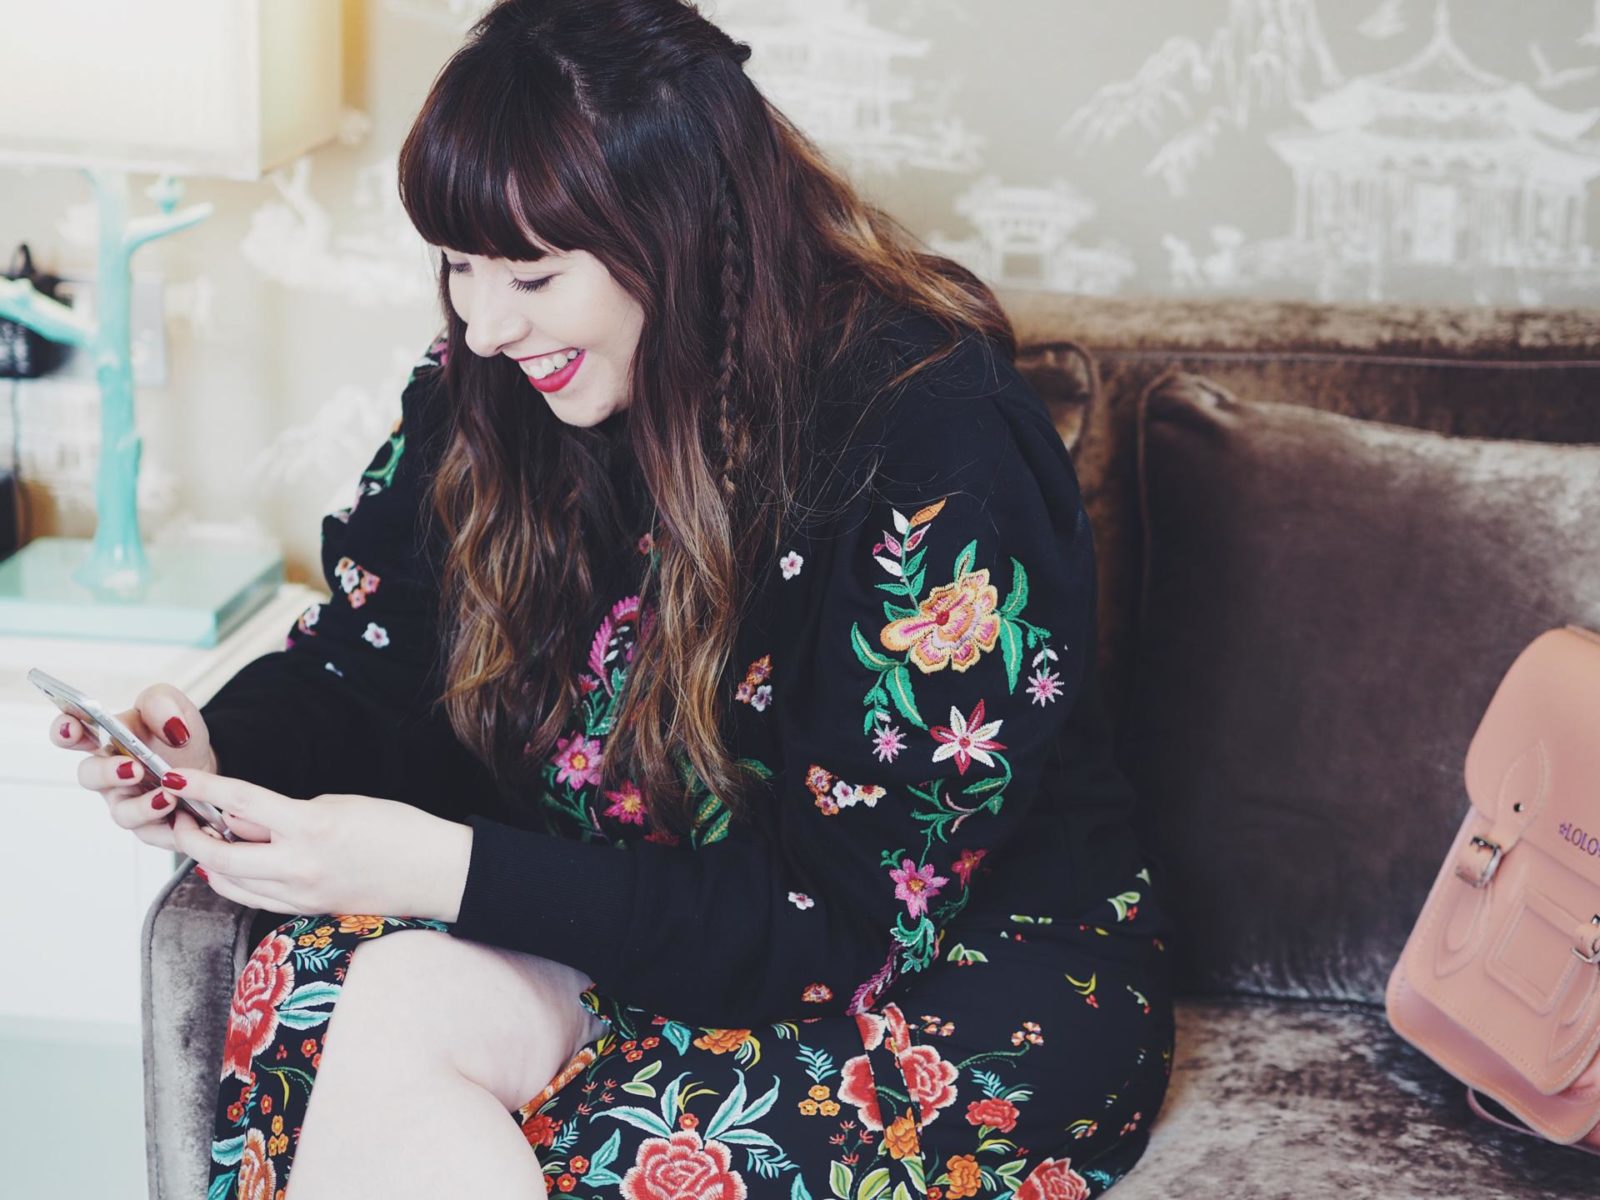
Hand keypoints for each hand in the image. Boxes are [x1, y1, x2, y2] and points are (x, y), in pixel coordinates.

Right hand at [50, 682, 270, 849]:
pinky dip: (169, 828)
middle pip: (90, 776)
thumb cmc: (177, 735)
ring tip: (168, 796)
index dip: (65, 730)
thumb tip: (169, 724)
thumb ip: (162, 704)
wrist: (205, 765)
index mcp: (106, 739)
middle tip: (133, 768)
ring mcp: (126, 802)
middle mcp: (109, 774)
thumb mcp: (175, 708)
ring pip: (122, 813)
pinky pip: (153, 833)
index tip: (73, 727)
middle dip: (107, 773)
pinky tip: (186, 818)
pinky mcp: (149, 826)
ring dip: (143, 807)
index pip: (72, 734)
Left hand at [166, 767, 473, 921]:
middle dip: (192, 836)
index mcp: (311, 827)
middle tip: (184, 818)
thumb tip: (246, 821)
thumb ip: (289, 813)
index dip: (202, 789)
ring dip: (210, 862)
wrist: (438, 874)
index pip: (240, 803)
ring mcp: (301, 894)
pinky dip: (235, 882)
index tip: (176, 780)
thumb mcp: (342, 805)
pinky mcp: (308, 911)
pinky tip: (234, 868)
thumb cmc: (401, 831)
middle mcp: (298, 865)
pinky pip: (255, 898)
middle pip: (219, 856)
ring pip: (230, 883)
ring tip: (208, 840)